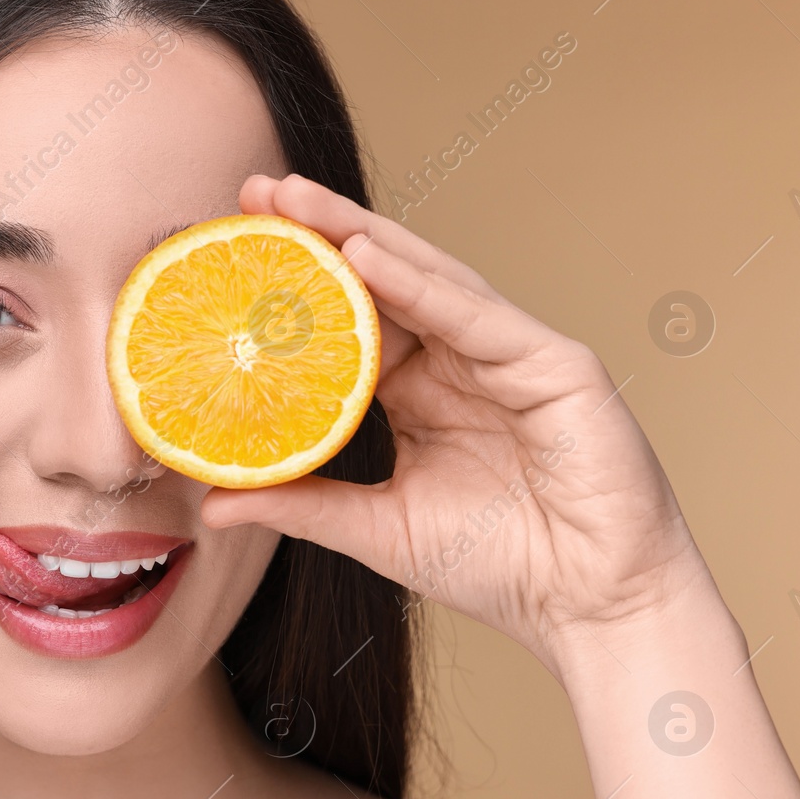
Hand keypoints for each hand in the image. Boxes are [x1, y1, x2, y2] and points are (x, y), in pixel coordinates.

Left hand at [203, 174, 715, 677]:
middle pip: (383, 282)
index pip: (351, 321)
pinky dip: (421, 286)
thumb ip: (301, 505)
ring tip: (296, 202)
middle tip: (256, 190)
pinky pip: (476, 318)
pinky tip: (366, 255)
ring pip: (427, 281)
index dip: (298, 285)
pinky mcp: (555, 366)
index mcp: (422, 392)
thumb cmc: (498, 566)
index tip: (232, 253)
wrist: (587, 608)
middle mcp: (463, 362)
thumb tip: (211, 503)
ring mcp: (509, 356)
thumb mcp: (375, 528)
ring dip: (360, 236)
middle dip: (321, 232)